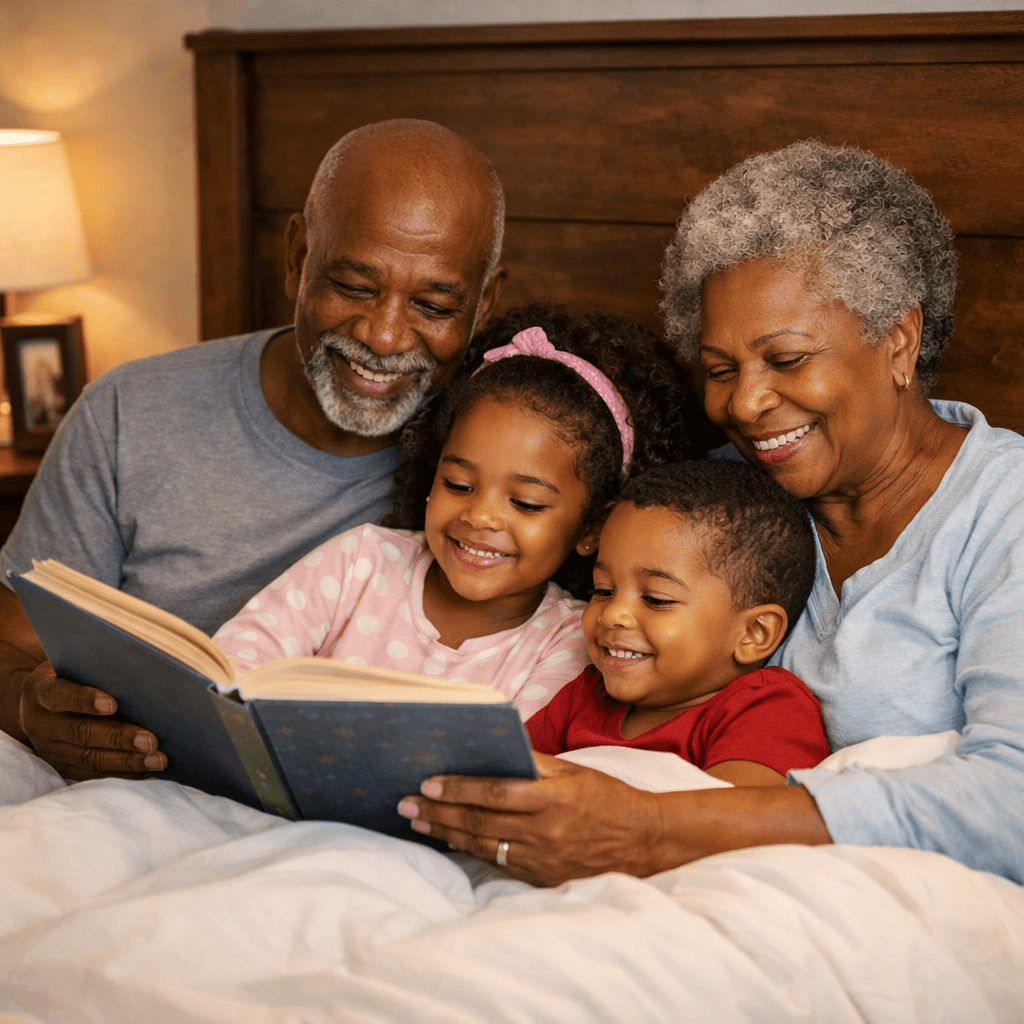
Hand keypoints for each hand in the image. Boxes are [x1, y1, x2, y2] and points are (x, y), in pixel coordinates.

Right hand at [18, 661, 166, 779]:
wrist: (43, 702)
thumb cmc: (73, 674)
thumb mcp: (76, 665)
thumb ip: (98, 669)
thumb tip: (143, 673)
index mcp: (38, 690)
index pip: (59, 695)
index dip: (84, 700)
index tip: (112, 704)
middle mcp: (39, 723)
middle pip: (80, 732)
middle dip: (118, 738)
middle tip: (150, 741)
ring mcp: (49, 749)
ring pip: (89, 758)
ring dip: (127, 761)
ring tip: (158, 759)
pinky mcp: (62, 767)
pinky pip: (93, 773)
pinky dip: (122, 773)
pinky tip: (147, 769)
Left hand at [397, 753, 663, 886]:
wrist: (644, 841)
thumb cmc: (608, 797)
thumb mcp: (574, 771)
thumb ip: (534, 762)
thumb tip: (494, 748)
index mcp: (554, 798)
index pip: (495, 793)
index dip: (458, 789)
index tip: (427, 784)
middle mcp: (546, 831)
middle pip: (480, 823)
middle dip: (438, 813)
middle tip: (406, 805)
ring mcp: (543, 859)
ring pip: (483, 846)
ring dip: (446, 834)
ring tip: (419, 824)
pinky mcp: (543, 878)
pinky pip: (498, 863)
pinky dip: (471, 851)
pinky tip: (452, 841)